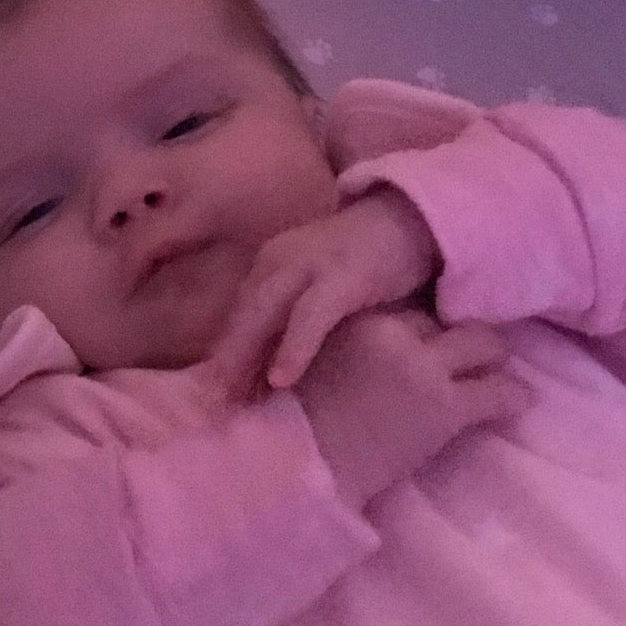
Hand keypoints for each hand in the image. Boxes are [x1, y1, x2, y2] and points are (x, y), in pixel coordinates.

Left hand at [207, 188, 439, 403]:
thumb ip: (291, 318)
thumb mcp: (317, 287)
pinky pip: (310, 317)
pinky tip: (282, 378)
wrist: (411, 217)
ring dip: (246, 358)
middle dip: (225, 363)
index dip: (224, 357)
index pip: (238, 316)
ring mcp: (310, 265)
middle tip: (214, 408)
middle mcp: (279, 261)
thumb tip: (268, 371)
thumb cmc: (366, 261)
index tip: (214, 398)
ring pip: (264, 315)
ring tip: (235, 400)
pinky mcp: (342, 275)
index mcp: (269, 265)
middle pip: (242, 318)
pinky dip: (293, 347)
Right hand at [297, 309, 532, 510]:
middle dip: (457, 337)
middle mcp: (395, 334)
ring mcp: (423, 370)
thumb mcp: (308, 367)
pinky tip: (522, 401)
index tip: (429, 342)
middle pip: (444, 320)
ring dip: (493, 356)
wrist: (301, 467)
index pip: (407, 310)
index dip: (421, 330)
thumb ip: (337, 350)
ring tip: (498, 370)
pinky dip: (513, 396)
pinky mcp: (445, 408)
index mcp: (358, 319)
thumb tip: (360, 357)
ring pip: (482, 343)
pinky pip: (497, 393)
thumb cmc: (292, 425)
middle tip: (469, 354)